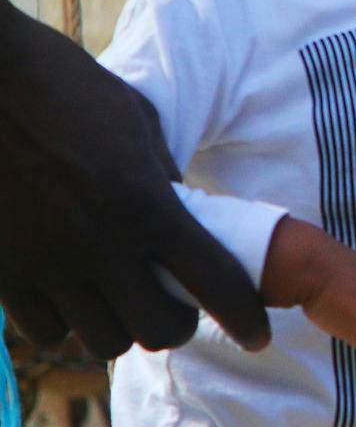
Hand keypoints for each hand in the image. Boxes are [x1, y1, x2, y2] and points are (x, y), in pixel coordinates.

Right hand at [0, 0, 270, 356]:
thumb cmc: (63, 86)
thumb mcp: (134, 122)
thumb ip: (164, 178)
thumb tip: (186, 217)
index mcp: (144, 203)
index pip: (214, 281)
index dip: (245, 316)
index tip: (258, 334)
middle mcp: (98, 244)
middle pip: (158, 331)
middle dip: (177, 325)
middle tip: (179, 305)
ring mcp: (44, 263)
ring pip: (101, 341)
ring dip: (122, 327)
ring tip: (124, 300)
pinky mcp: (1, 273)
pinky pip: (45, 329)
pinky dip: (68, 323)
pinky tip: (75, 295)